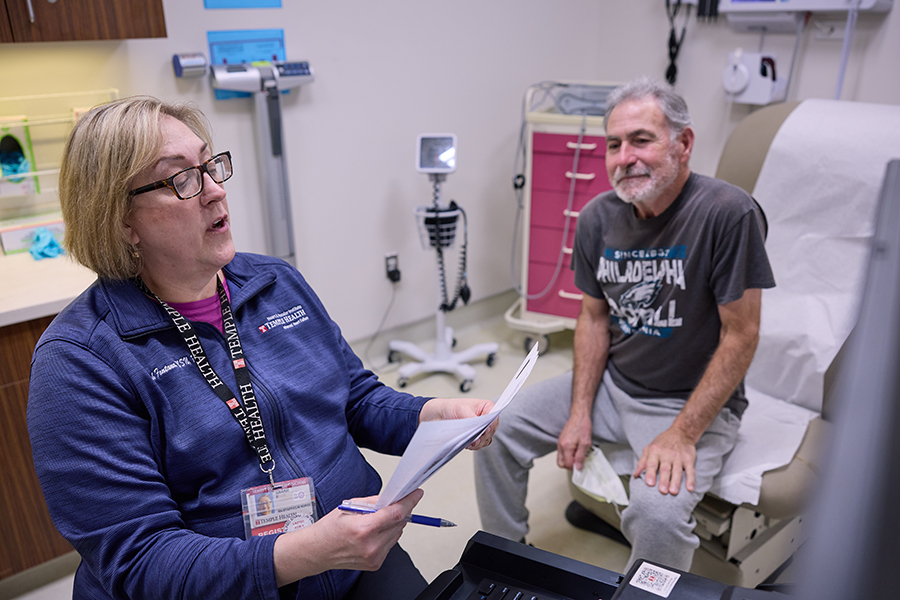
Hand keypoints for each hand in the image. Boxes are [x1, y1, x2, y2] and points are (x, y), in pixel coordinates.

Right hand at [273, 489, 423, 584]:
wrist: (317, 551)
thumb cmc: (329, 529)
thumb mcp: (349, 506)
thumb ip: (374, 502)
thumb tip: (393, 497)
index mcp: (363, 529)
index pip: (396, 513)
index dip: (409, 501)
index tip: (416, 494)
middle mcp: (371, 545)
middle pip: (399, 523)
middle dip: (399, 511)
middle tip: (391, 504)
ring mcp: (374, 557)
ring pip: (397, 534)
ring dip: (392, 524)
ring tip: (375, 521)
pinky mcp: (375, 564)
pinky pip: (390, 544)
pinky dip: (386, 535)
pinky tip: (373, 533)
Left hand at [419, 397, 497, 449]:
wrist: (439, 415)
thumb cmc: (451, 407)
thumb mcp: (462, 409)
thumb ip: (472, 418)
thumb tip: (480, 429)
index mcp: (487, 408)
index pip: (495, 418)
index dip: (491, 425)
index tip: (484, 430)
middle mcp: (486, 419)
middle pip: (491, 431)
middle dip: (483, 436)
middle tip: (474, 438)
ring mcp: (481, 430)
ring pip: (486, 440)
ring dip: (478, 442)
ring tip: (469, 441)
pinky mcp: (475, 438)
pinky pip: (479, 445)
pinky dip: (474, 446)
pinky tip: (467, 443)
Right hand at [556, 413, 592, 470]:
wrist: (579, 416)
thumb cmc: (582, 427)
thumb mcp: (585, 443)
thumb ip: (581, 456)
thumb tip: (578, 467)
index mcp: (566, 447)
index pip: (567, 464)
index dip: (575, 467)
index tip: (581, 466)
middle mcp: (560, 445)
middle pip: (561, 463)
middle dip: (569, 466)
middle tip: (578, 464)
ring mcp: (559, 443)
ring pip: (560, 459)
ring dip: (568, 461)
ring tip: (577, 457)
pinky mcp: (561, 442)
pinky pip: (561, 453)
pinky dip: (567, 456)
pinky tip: (575, 452)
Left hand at [632, 426, 696, 494]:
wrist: (681, 433)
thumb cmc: (662, 443)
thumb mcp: (650, 448)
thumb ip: (642, 462)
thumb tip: (635, 475)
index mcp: (655, 451)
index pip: (651, 463)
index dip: (650, 473)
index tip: (649, 483)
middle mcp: (667, 454)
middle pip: (665, 469)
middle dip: (664, 480)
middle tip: (662, 491)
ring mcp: (679, 457)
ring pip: (677, 471)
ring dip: (676, 482)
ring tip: (673, 492)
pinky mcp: (689, 459)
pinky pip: (690, 470)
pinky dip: (691, 480)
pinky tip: (690, 488)